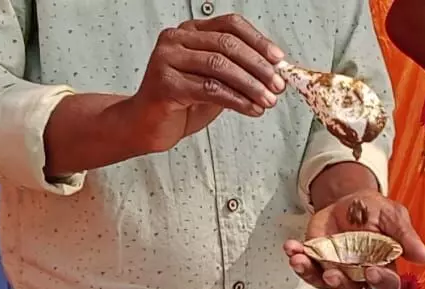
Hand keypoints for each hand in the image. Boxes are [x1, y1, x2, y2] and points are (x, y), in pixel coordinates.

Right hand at [128, 14, 285, 153]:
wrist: (146, 126)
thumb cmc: (178, 104)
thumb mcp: (214, 82)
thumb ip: (237, 73)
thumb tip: (272, 73)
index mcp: (190, 32)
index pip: (230, 25)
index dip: (258, 41)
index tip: (278, 60)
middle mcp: (176, 40)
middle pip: (227, 45)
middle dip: (258, 67)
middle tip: (277, 85)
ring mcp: (167, 59)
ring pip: (220, 66)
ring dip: (250, 85)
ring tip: (266, 100)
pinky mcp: (165, 83)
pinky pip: (209, 88)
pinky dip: (236, 100)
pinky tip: (249, 108)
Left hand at [284, 190, 424, 288]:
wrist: (348, 199)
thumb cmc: (376, 211)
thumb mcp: (393, 216)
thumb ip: (405, 236)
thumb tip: (423, 258)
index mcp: (384, 269)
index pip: (386, 286)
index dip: (380, 282)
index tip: (371, 270)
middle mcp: (359, 276)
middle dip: (341, 287)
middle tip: (331, 273)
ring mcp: (336, 271)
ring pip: (325, 285)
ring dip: (312, 275)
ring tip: (301, 259)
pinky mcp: (316, 262)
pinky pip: (306, 268)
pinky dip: (298, 259)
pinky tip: (292, 247)